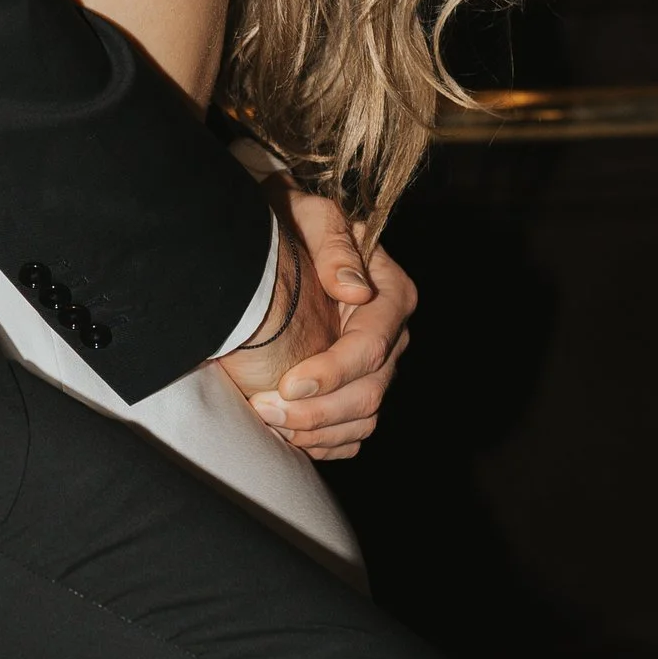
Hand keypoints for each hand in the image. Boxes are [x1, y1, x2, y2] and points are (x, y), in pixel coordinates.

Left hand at [214, 191, 415, 462]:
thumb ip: (333, 244)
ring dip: (316, 433)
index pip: (372, 347)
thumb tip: (354, 290)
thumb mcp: (311, 214)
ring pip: (363, 420)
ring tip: (268, 424)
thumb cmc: (295, 220)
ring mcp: (378, 367)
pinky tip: (288, 438)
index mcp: (391, 294)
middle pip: (369, 393)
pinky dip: (324, 444)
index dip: (332, 373)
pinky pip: (353, 434)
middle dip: (316, 411)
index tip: (287, 384)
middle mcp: (392, 335)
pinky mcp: (359, 388)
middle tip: (264, 410)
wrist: (282, 237)